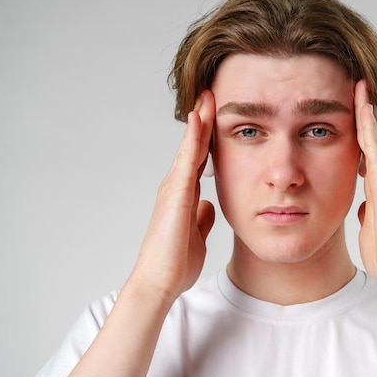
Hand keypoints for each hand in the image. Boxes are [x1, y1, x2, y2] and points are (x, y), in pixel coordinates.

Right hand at [128, 90, 215, 304]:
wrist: (160, 282)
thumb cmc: (175, 261)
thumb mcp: (197, 234)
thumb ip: (201, 217)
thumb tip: (208, 204)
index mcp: (184, 195)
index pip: (198, 158)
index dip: (207, 137)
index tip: (216, 116)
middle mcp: (176, 187)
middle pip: (192, 147)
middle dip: (202, 120)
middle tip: (211, 94)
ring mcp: (173, 189)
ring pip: (188, 148)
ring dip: (198, 121)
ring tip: (207, 96)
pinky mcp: (174, 196)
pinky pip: (186, 161)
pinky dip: (192, 140)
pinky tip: (199, 121)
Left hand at [354, 80, 376, 283]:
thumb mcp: (370, 226)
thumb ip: (367, 213)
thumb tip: (362, 207)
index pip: (367, 152)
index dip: (360, 131)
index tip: (353, 113)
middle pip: (371, 137)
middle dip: (364, 112)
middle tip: (358, 87)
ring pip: (373, 135)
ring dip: (365, 109)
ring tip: (359, 85)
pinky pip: (374, 145)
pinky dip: (368, 124)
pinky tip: (362, 105)